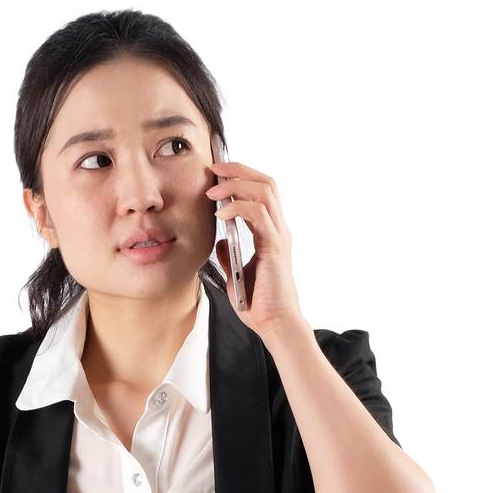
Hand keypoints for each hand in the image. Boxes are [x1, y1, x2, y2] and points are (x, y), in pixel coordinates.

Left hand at [205, 160, 303, 339]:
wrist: (275, 324)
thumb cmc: (260, 305)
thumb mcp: (237, 275)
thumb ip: (230, 255)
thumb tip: (220, 239)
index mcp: (272, 234)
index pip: (262, 192)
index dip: (242, 176)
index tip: (218, 173)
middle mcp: (279, 230)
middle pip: (266, 182)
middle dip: (239, 170)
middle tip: (214, 167)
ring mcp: (279, 236)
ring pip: (263, 191)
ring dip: (236, 184)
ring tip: (213, 189)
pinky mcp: (274, 245)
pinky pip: (256, 214)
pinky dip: (237, 207)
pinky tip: (220, 213)